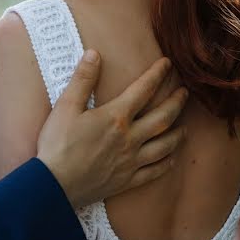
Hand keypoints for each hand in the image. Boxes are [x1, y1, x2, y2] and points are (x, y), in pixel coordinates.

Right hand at [36, 50, 187, 208]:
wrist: (54, 185)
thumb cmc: (57, 144)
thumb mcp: (65, 106)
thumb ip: (83, 79)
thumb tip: (94, 54)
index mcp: (116, 117)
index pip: (144, 90)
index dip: (157, 74)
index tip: (167, 63)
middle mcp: (130, 138)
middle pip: (163, 118)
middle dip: (177, 102)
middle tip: (185, 92)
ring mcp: (131, 161)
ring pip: (165, 146)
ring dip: (178, 134)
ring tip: (186, 127)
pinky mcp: (127, 181)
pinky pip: (154, 172)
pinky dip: (166, 164)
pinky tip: (171, 159)